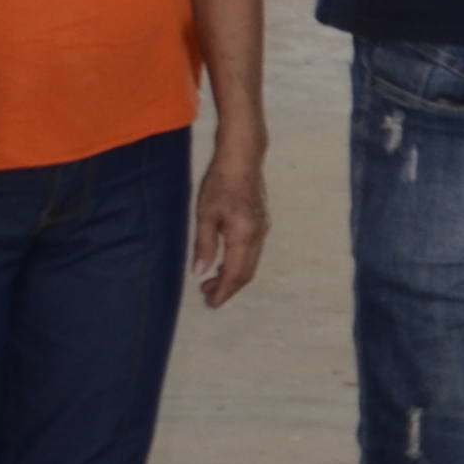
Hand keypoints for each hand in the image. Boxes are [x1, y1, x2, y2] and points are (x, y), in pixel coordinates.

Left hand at [191, 135, 269, 308]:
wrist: (243, 159)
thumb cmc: (220, 183)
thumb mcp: (205, 214)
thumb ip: (204, 245)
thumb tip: (200, 272)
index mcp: (244, 235)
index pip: (235, 273)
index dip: (223, 291)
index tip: (211, 304)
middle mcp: (258, 236)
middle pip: (246, 273)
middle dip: (228, 288)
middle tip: (206, 296)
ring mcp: (262, 229)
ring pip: (250, 263)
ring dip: (232, 276)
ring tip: (210, 281)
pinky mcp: (261, 223)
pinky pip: (252, 252)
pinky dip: (238, 263)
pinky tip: (223, 262)